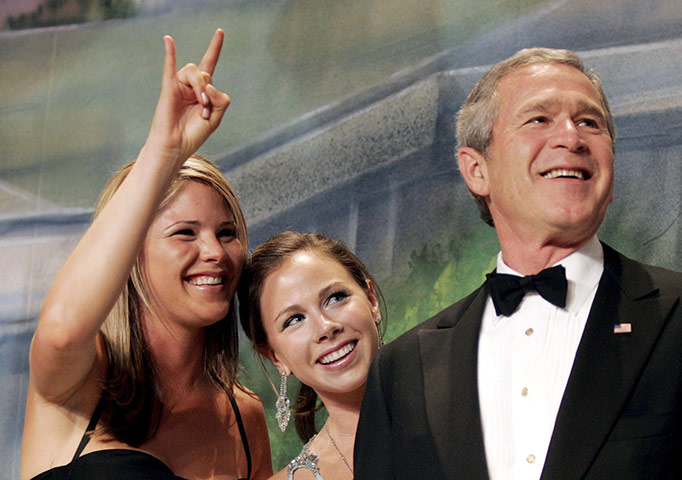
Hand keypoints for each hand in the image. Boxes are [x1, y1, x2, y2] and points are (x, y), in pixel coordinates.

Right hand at [144, 29, 230, 164]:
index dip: (214, 48)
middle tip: (205, 109)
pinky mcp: (168, 88)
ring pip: (193, 72)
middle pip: (205, 73)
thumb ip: (221, 99)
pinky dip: (170, 53)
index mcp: (203, 90)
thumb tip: (209, 85)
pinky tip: (168, 40)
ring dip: (200, 88)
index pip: (209, 63)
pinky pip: (169, 67)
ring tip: (200, 106)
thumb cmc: (194, 133)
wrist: (176, 145)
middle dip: (208, 92)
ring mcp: (178, 85)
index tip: (220, 31)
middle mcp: (190, 84)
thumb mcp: (216, 117)